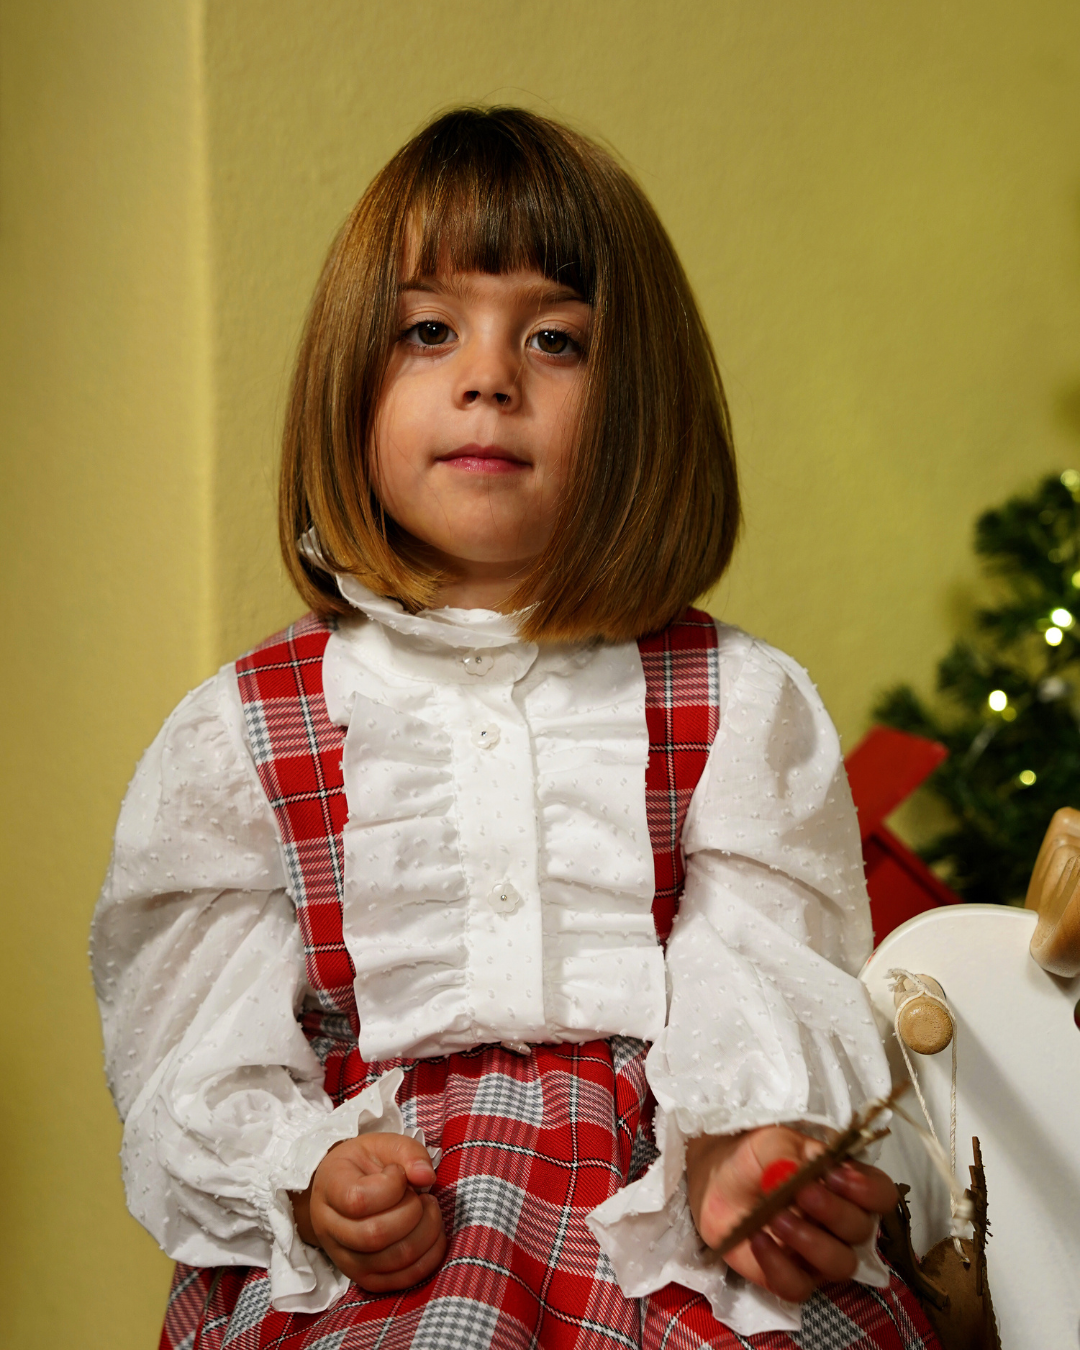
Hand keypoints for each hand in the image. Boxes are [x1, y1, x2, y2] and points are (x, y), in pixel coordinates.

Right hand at [291, 1132, 446, 1291]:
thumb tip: (426, 1176)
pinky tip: (431, 1234)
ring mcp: (346, 1260)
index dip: (391, 1186)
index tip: (397, 1172)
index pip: (358, 1200)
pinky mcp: (366, 1278)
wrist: (340, 1195)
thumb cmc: (362, 1166)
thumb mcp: (381, 1144)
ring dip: (426, 1232)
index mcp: (330, 1190)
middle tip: (419, 1195)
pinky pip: (402, 1280)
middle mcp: (331, 1230)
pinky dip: (428, 1258)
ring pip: (393, 1260)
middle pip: (376, 1235)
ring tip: (426, 1211)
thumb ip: (407, 1152)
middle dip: (413, 1211)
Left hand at [685, 1126, 896, 1302]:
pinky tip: (758, 1240)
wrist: (716, 1181)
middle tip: (801, 1192)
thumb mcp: (769, 1141)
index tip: (836, 1175)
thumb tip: (802, 1169)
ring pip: (839, 1265)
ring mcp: (817, 1255)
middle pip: (860, 1230)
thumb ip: (787, 1151)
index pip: (881, 1195)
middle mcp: (840, 1224)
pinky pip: (798, 1287)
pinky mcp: (790, 1276)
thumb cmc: (755, 1157)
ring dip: (810, 1242)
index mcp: (845, 1185)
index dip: (868, 1191)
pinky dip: (779, 1267)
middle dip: (833, 1211)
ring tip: (775, 1217)